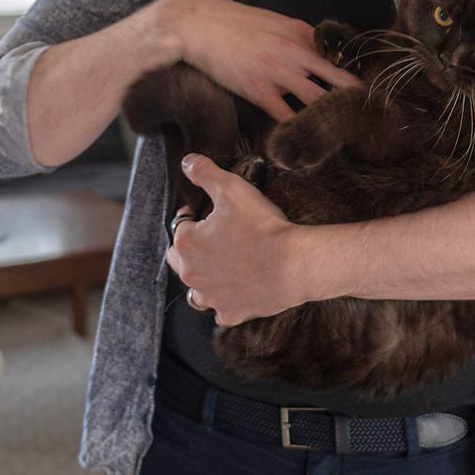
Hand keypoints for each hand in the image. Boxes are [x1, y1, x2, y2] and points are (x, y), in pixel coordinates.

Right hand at [156, 0, 359, 123]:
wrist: (197, 23)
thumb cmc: (232, 21)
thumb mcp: (273, 21)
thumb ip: (297, 37)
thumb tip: (314, 53)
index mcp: (302, 33)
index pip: (340, 58)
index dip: (356, 78)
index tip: (369, 94)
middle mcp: (297, 52)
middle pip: (339, 81)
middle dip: (355, 102)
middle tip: (371, 121)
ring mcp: (279, 72)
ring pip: (317, 101)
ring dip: (330, 120)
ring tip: (344, 138)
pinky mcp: (259, 90)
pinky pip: (285, 117)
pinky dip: (296, 132)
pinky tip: (304, 145)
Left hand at [165, 155, 316, 325]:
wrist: (294, 264)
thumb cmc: (263, 225)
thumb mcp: (232, 188)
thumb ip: (205, 172)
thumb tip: (187, 161)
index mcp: (186, 244)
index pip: (180, 225)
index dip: (193, 216)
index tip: (209, 213)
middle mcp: (191, 274)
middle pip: (180, 259)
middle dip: (191, 248)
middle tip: (214, 237)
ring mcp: (211, 297)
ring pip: (196, 290)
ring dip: (203, 279)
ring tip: (221, 267)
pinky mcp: (231, 313)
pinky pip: (221, 311)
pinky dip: (226, 301)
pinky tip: (238, 291)